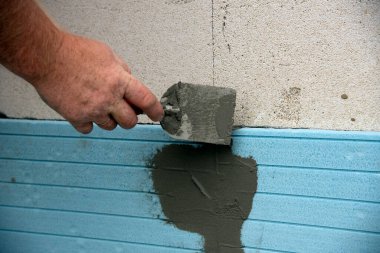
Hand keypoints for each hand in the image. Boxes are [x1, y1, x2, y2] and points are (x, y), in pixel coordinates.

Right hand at [33, 33, 162, 132]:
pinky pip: (89, 129)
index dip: (155, 111)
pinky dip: (88, 122)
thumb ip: (123, 71)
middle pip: (130, 122)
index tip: (157, 116)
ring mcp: (93, 110)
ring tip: (98, 104)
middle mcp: (109, 98)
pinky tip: (84, 109)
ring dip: (108, 119)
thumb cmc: (75, 52)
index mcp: (120, 81)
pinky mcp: (76, 117)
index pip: (146, 100)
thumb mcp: (108, 55)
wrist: (46, 57)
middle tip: (124, 112)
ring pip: (110, 127)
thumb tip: (131, 83)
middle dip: (129, 118)